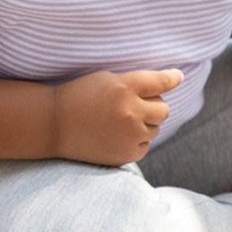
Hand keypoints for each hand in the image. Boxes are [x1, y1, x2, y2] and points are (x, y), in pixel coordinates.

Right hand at [52, 68, 182, 164]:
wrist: (53, 125)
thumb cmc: (80, 96)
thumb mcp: (108, 79)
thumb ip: (138, 82)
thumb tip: (174, 81)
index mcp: (124, 88)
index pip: (160, 83)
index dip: (171, 78)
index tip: (178, 76)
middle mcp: (130, 112)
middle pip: (163, 109)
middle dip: (152, 106)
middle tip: (130, 105)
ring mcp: (129, 136)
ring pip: (155, 128)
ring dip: (144, 124)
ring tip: (118, 121)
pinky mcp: (125, 154)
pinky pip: (145, 145)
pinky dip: (136, 141)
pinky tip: (115, 135)